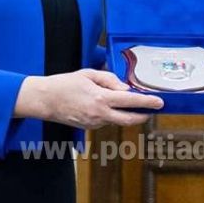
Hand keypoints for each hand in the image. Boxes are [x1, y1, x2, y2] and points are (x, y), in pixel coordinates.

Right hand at [16, 69, 162, 128]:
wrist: (44, 101)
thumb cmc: (65, 84)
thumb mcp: (88, 74)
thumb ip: (110, 80)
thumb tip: (125, 88)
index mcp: (101, 99)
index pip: (130, 102)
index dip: (147, 102)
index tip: (159, 102)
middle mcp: (99, 115)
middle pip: (129, 120)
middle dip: (143, 116)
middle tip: (151, 110)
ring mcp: (94, 124)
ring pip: (117, 120)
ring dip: (124, 113)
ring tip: (122, 101)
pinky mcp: (89, 128)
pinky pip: (106, 121)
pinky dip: (110, 114)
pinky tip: (103, 105)